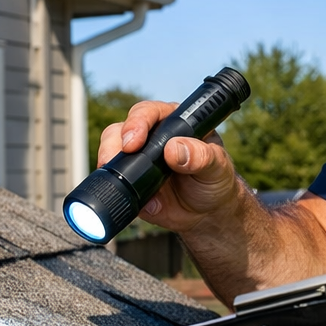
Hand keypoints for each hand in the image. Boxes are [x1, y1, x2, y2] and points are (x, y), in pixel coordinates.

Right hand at [97, 101, 243, 233]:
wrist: (209, 213)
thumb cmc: (215, 180)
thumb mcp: (216, 166)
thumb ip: (201, 156)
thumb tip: (174, 149)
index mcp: (173, 123)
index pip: (148, 113)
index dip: (137, 123)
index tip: (133, 142)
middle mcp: (150, 138)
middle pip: (120, 130)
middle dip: (113, 144)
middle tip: (113, 159)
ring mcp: (137, 161)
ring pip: (111, 154)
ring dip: (109, 165)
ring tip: (118, 178)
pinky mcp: (130, 183)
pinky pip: (115, 184)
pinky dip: (121, 192)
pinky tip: (143, 202)